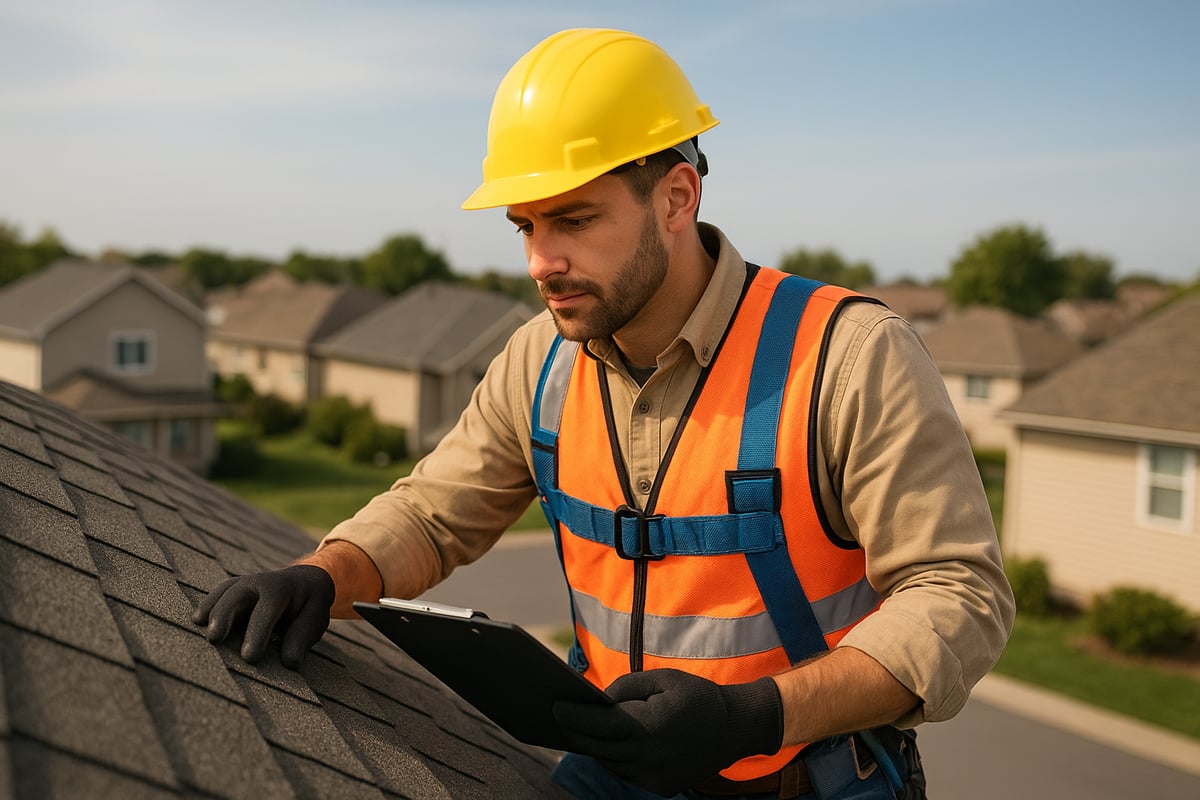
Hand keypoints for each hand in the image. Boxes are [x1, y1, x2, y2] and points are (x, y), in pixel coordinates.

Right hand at [192, 564, 334, 668]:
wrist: (305, 582)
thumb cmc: (308, 606)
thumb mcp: (314, 619)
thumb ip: (301, 638)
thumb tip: (289, 663)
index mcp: (282, 589)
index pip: (266, 611)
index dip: (257, 633)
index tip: (249, 657)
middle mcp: (259, 582)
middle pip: (237, 595)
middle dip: (225, 615)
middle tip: (215, 638)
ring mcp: (243, 583)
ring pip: (223, 592)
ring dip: (210, 608)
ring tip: (197, 626)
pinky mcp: (232, 589)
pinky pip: (217, 594)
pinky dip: (207, 605)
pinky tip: (197, 621)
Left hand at [553, 668, 782, 796]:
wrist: (735, 728)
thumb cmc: (696, 697)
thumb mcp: (663, 679)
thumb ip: (627, 687)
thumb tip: (599, 701)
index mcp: (648, 727)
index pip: (599, 725)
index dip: (573, 716)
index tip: (554, 707)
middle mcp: (648, 757)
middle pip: (598, 747)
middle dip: (576, 733)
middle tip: (556, 718)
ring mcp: (654, 777)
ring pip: (610, 763)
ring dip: (593, 747)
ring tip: (574, 731)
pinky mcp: (660, 787)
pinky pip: (626, 773)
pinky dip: (614, 758)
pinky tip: (604, 744)